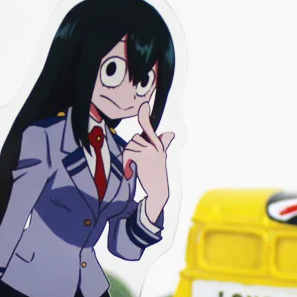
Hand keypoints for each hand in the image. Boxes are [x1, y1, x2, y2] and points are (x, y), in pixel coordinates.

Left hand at [122, 101, 174, 221]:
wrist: (158, 191)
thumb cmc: (157, 175)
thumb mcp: (160, 157)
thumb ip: (162, 144)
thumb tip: (170, 134)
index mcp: (159, 144)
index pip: (149, 128)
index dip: (145, 116)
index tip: (144, 105)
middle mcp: (156, 145)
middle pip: (135, 139)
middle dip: (131, 150)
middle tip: (133, 163)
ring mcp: (150, 151)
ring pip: (130, 146)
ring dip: (128, 158)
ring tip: (132, 169)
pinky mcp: (143, 157)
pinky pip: (128, 153)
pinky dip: (126, 163)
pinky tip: (129, 172)